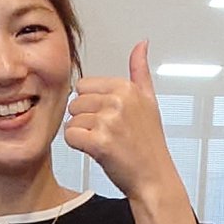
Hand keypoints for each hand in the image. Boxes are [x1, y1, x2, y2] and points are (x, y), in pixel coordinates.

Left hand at [63, 41, 196, 223]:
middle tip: (108, 134)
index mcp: (127, 88)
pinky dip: (78, 146)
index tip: (110, 119)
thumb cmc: (148, 144)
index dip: (92, 105)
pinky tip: (96, 151)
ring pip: (72, 120)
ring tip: (105, 143)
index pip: (84, 86)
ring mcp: (109, 121)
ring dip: (83, 134)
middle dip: (86, 120)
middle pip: (75, 103)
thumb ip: (140, 71)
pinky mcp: (100, 142)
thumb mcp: (149, 101)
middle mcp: (119, 101)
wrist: (154, 178)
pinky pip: (70, 136)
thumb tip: (141, 44)